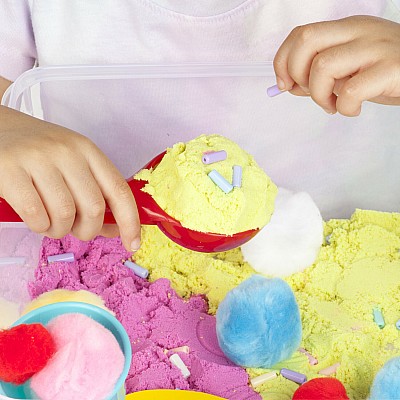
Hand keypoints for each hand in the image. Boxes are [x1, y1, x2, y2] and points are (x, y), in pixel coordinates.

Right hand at [0, 106, 140, 250]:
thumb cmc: (38, 154)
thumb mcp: (72, 164)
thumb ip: (94, 193)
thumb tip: (115, 229)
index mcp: (87, 150)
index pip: (119, 190)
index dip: (130, 221)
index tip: (133, 243)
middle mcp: (67, 151)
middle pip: (94, 207)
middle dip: (88, 230)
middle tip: (75, 229)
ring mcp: (37, 159)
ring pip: (65, 214)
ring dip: (60, 231)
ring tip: (50, 223)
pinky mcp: (9, 170)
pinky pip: (37, 215)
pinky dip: (39, 227)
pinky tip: (35, 219)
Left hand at [273, 15, 399, 115]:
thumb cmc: (384, 73)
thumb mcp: (348, 69)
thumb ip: (319, 75)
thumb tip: (289, 85)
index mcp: (346, 29)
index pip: (301, 34)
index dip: (283, 60)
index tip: (284, 84)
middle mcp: (358, 32)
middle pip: (306, 41)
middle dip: (296, 73)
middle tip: (309, 93)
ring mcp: (375, 48)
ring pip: (323, 67)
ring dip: (319, 95)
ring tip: (333, 105)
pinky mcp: (390, 69)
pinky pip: (350, 91)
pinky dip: (344, 108)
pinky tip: (353, 109)